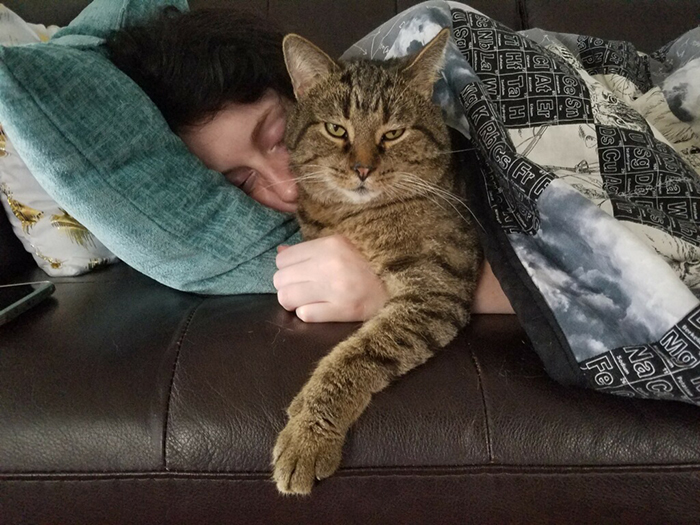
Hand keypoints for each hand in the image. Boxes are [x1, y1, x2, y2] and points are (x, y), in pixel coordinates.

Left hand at [273, 234, 387, 322]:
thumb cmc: (368, 264)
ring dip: (293, 301)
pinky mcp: (343, 310)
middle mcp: (330, 265)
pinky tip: (319, 308)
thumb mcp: (341, 246)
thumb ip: (310, 248)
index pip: (283, 258)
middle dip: (287, 286)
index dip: (286, 268)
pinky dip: (308, 313)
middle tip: (301, 288)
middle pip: (280, 279)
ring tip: (306, 300)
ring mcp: (336, 289)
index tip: (297, 273)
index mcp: (330, 244)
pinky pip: (305, 314)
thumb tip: (280, 251)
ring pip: (287, 298)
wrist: (400, 285)